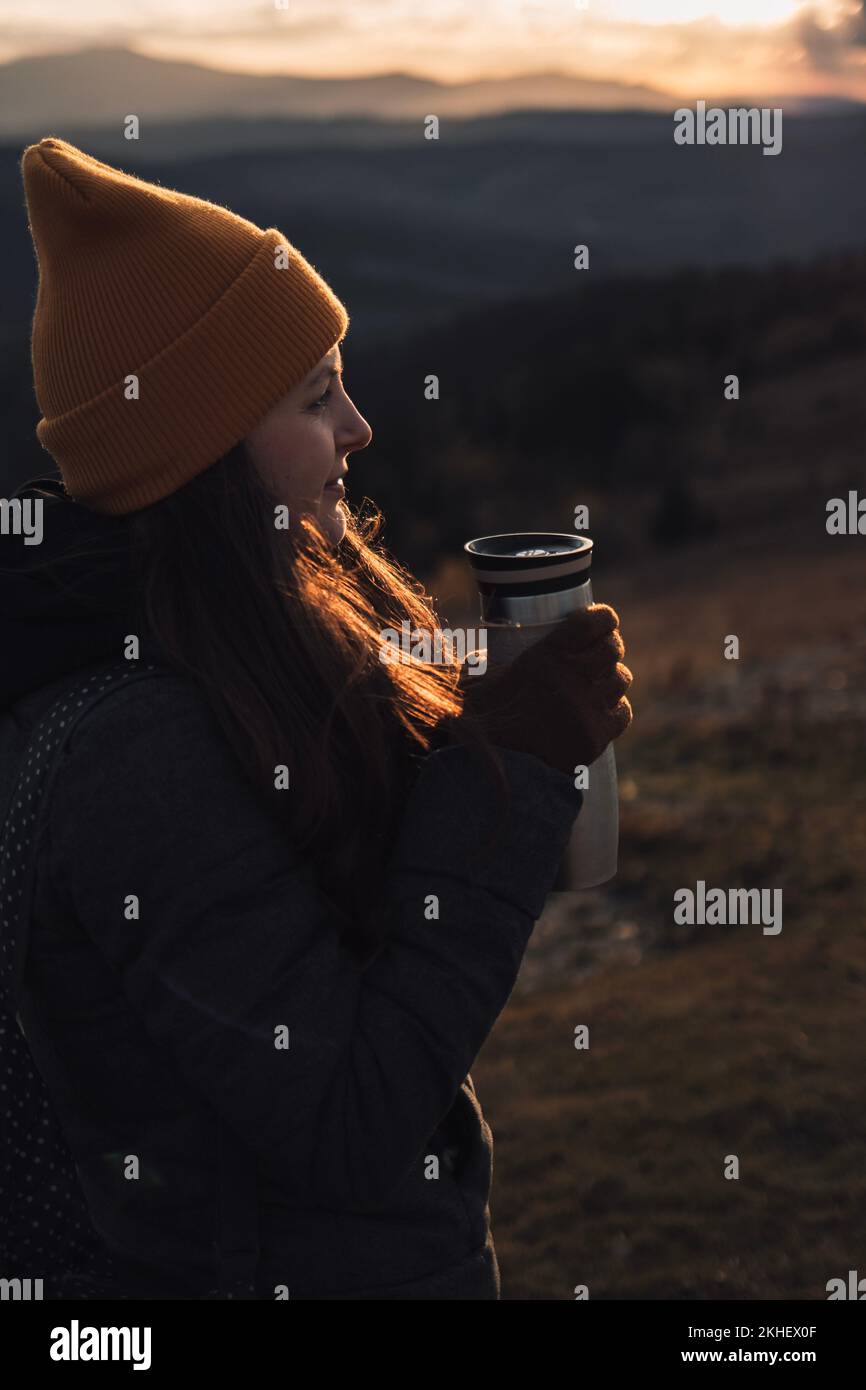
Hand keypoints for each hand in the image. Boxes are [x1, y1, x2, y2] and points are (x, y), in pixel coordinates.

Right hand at [453, 603, 632, 776]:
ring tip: (598, 684)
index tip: (603, 621)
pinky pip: (622, 712)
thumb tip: (494, 652)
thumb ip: (495, 660)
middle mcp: (571, 678)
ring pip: (620, 679)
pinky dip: (615, 709)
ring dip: (611, 678)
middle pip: (612, 649)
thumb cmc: (477, 721)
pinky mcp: (596, 738)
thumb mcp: (479, 678)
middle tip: (600, 653)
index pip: (591, 623)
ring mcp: (587, 709)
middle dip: (609, 647)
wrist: (487, 769)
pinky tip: (602, 710)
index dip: (603, 619)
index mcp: (544, 656)